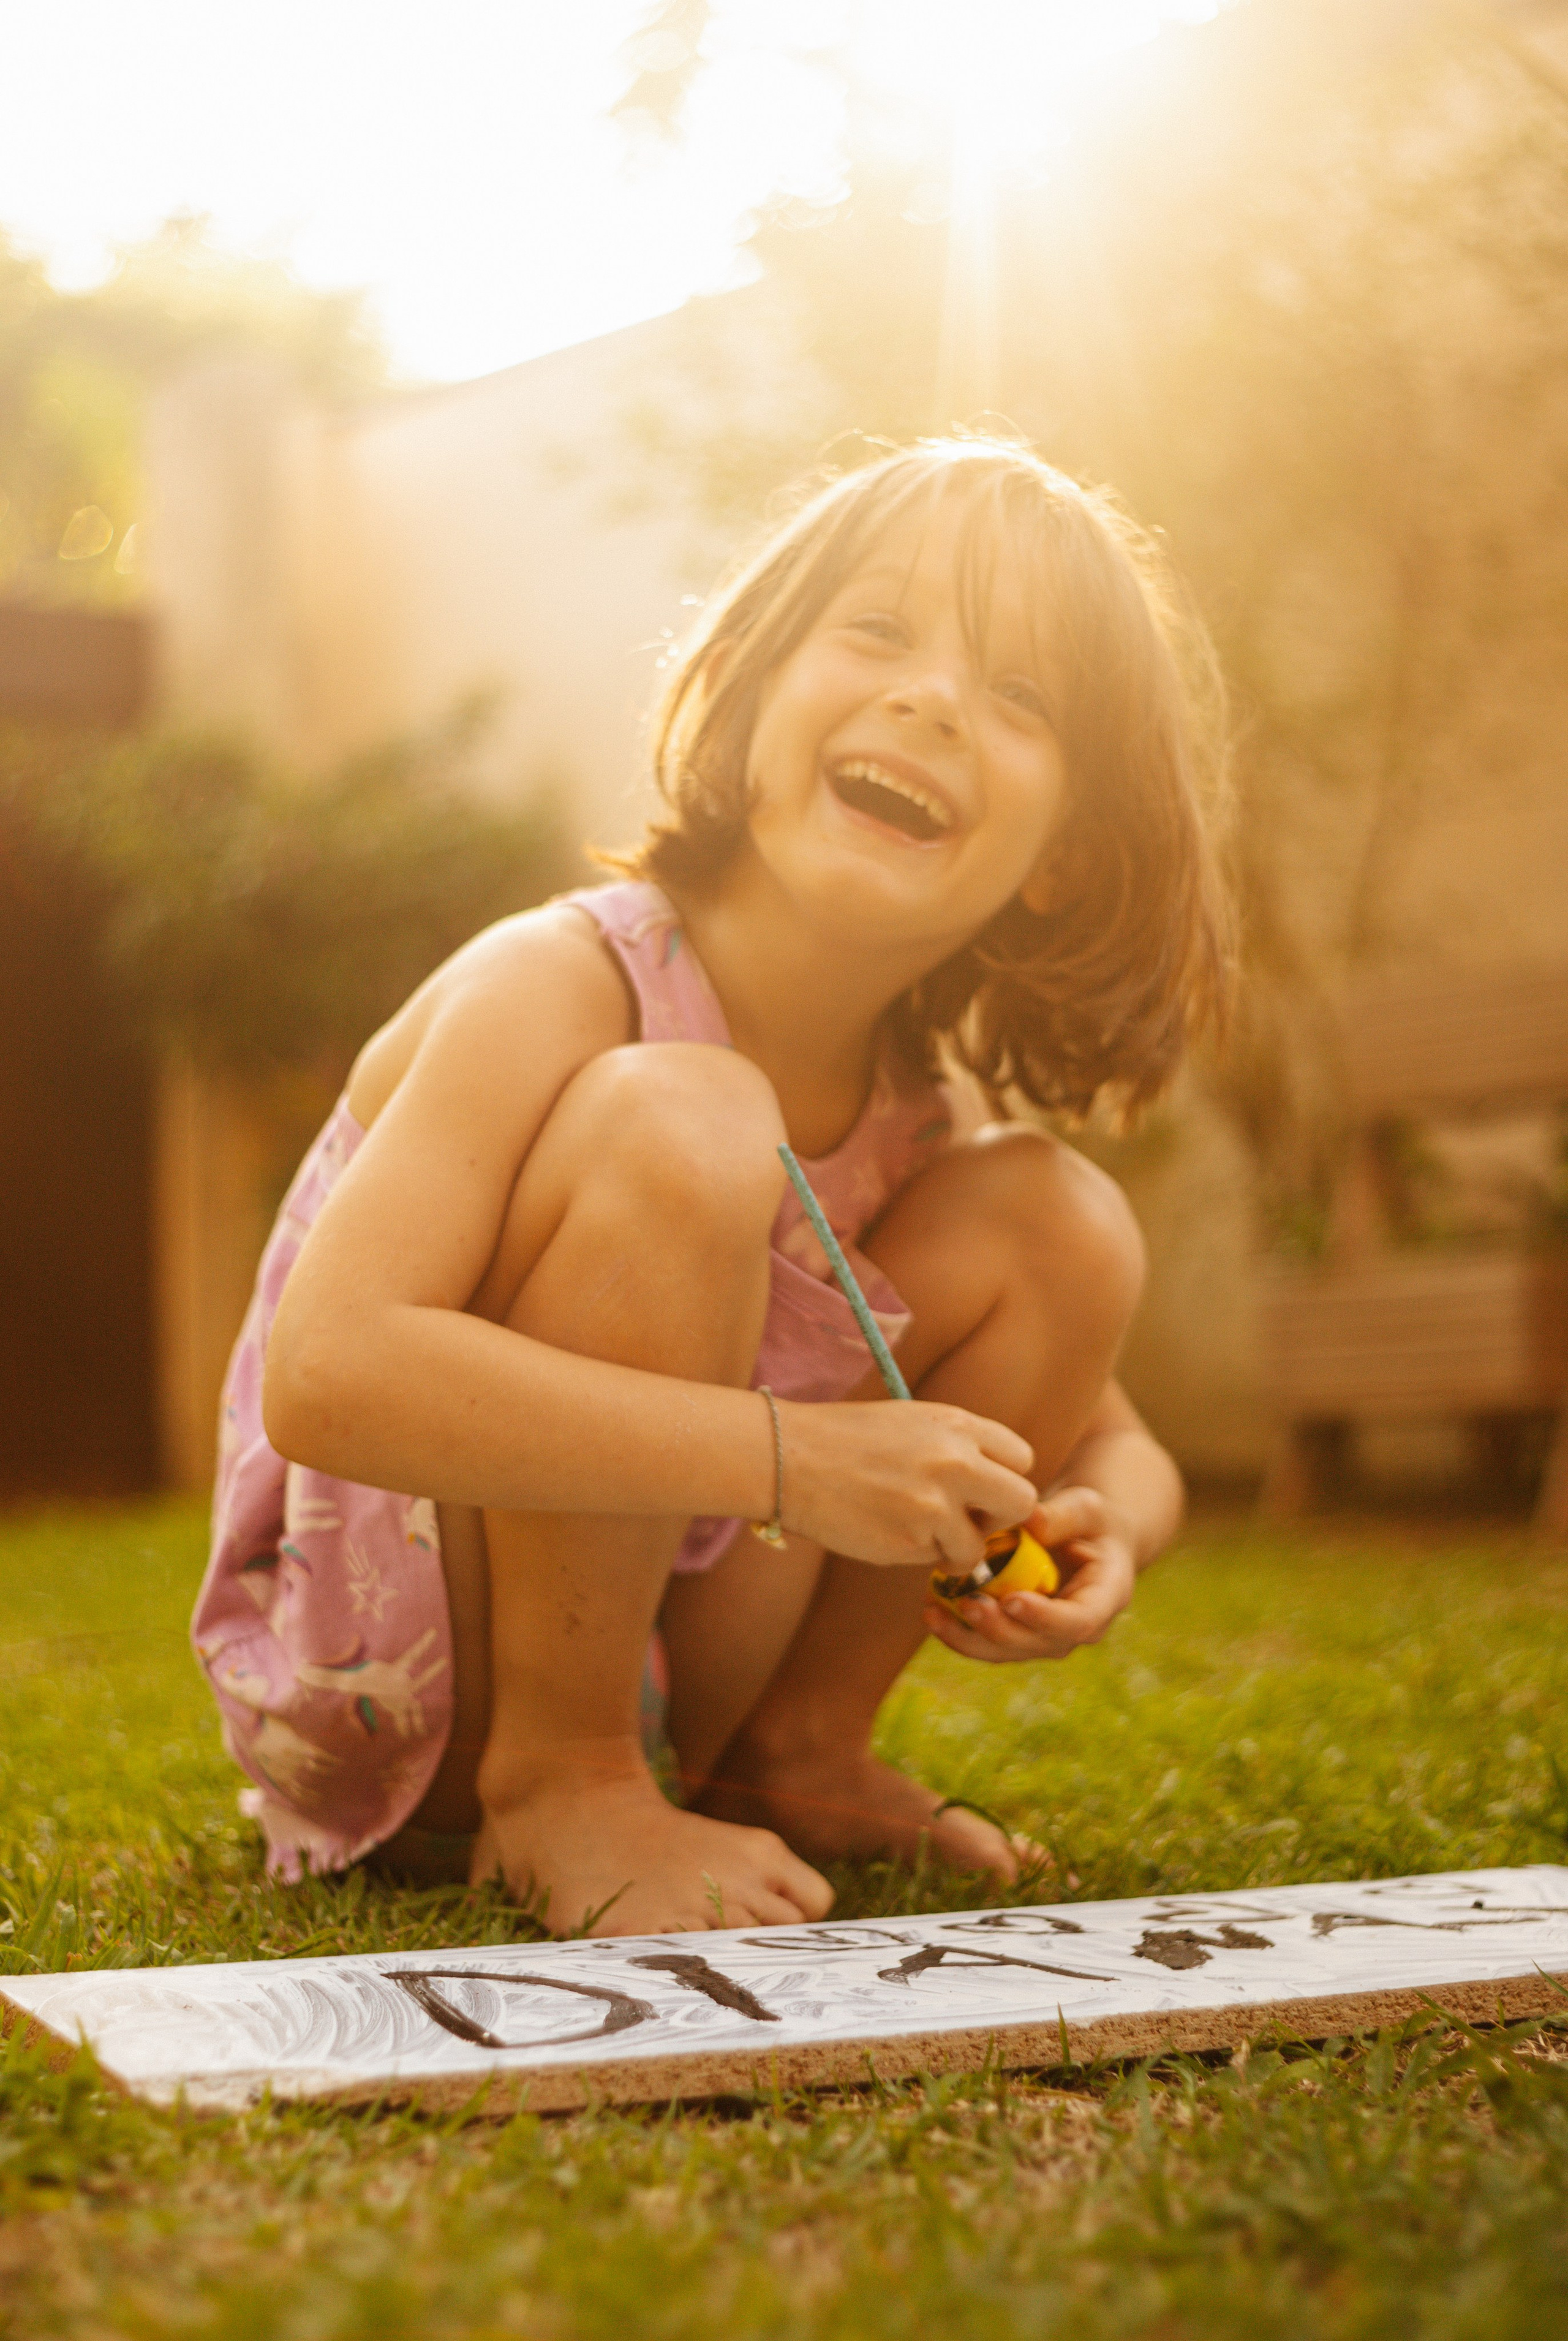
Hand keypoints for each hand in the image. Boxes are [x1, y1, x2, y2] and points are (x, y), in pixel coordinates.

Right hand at [779, 1397, 1037, 1570]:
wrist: (789, 1458)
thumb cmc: (847, 1440)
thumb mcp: (913, 1422)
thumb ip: (958, 1447)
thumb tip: (995, 1486)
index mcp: (957, 1425)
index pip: (1021, 1458)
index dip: (1005, 1479)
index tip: (983, 1491)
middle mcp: (955, 1462)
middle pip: (1023, 1503)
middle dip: (1002, 1521)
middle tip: (971, 1522)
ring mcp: (934, 1505)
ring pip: (977, 1547)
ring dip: (955, 1548)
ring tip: (917, 1529)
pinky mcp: (910, 1542)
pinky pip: (935, 1561)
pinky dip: (918, 1554)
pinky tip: (887, 1530)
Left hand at [921, 1484, 1135, 1664]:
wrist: (1084, 1538)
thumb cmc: (1089, 1520)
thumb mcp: (1085, 1508)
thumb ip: (1060, 1517)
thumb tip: (1028, 1522)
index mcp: (1105, 1599)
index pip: (1079, 1621)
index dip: (1045, 1618)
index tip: (1013, 1600)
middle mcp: (1077, 1629)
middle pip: (1037, 1643)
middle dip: (998, 1630)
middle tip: (966, 1605)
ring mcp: (1045, 1636)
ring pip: (1006, 1651)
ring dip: (968, 1637)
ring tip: (933, 1613)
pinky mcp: (1018, 1633)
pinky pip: (988, 1641)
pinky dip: (958, 1629)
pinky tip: (930, 1609)